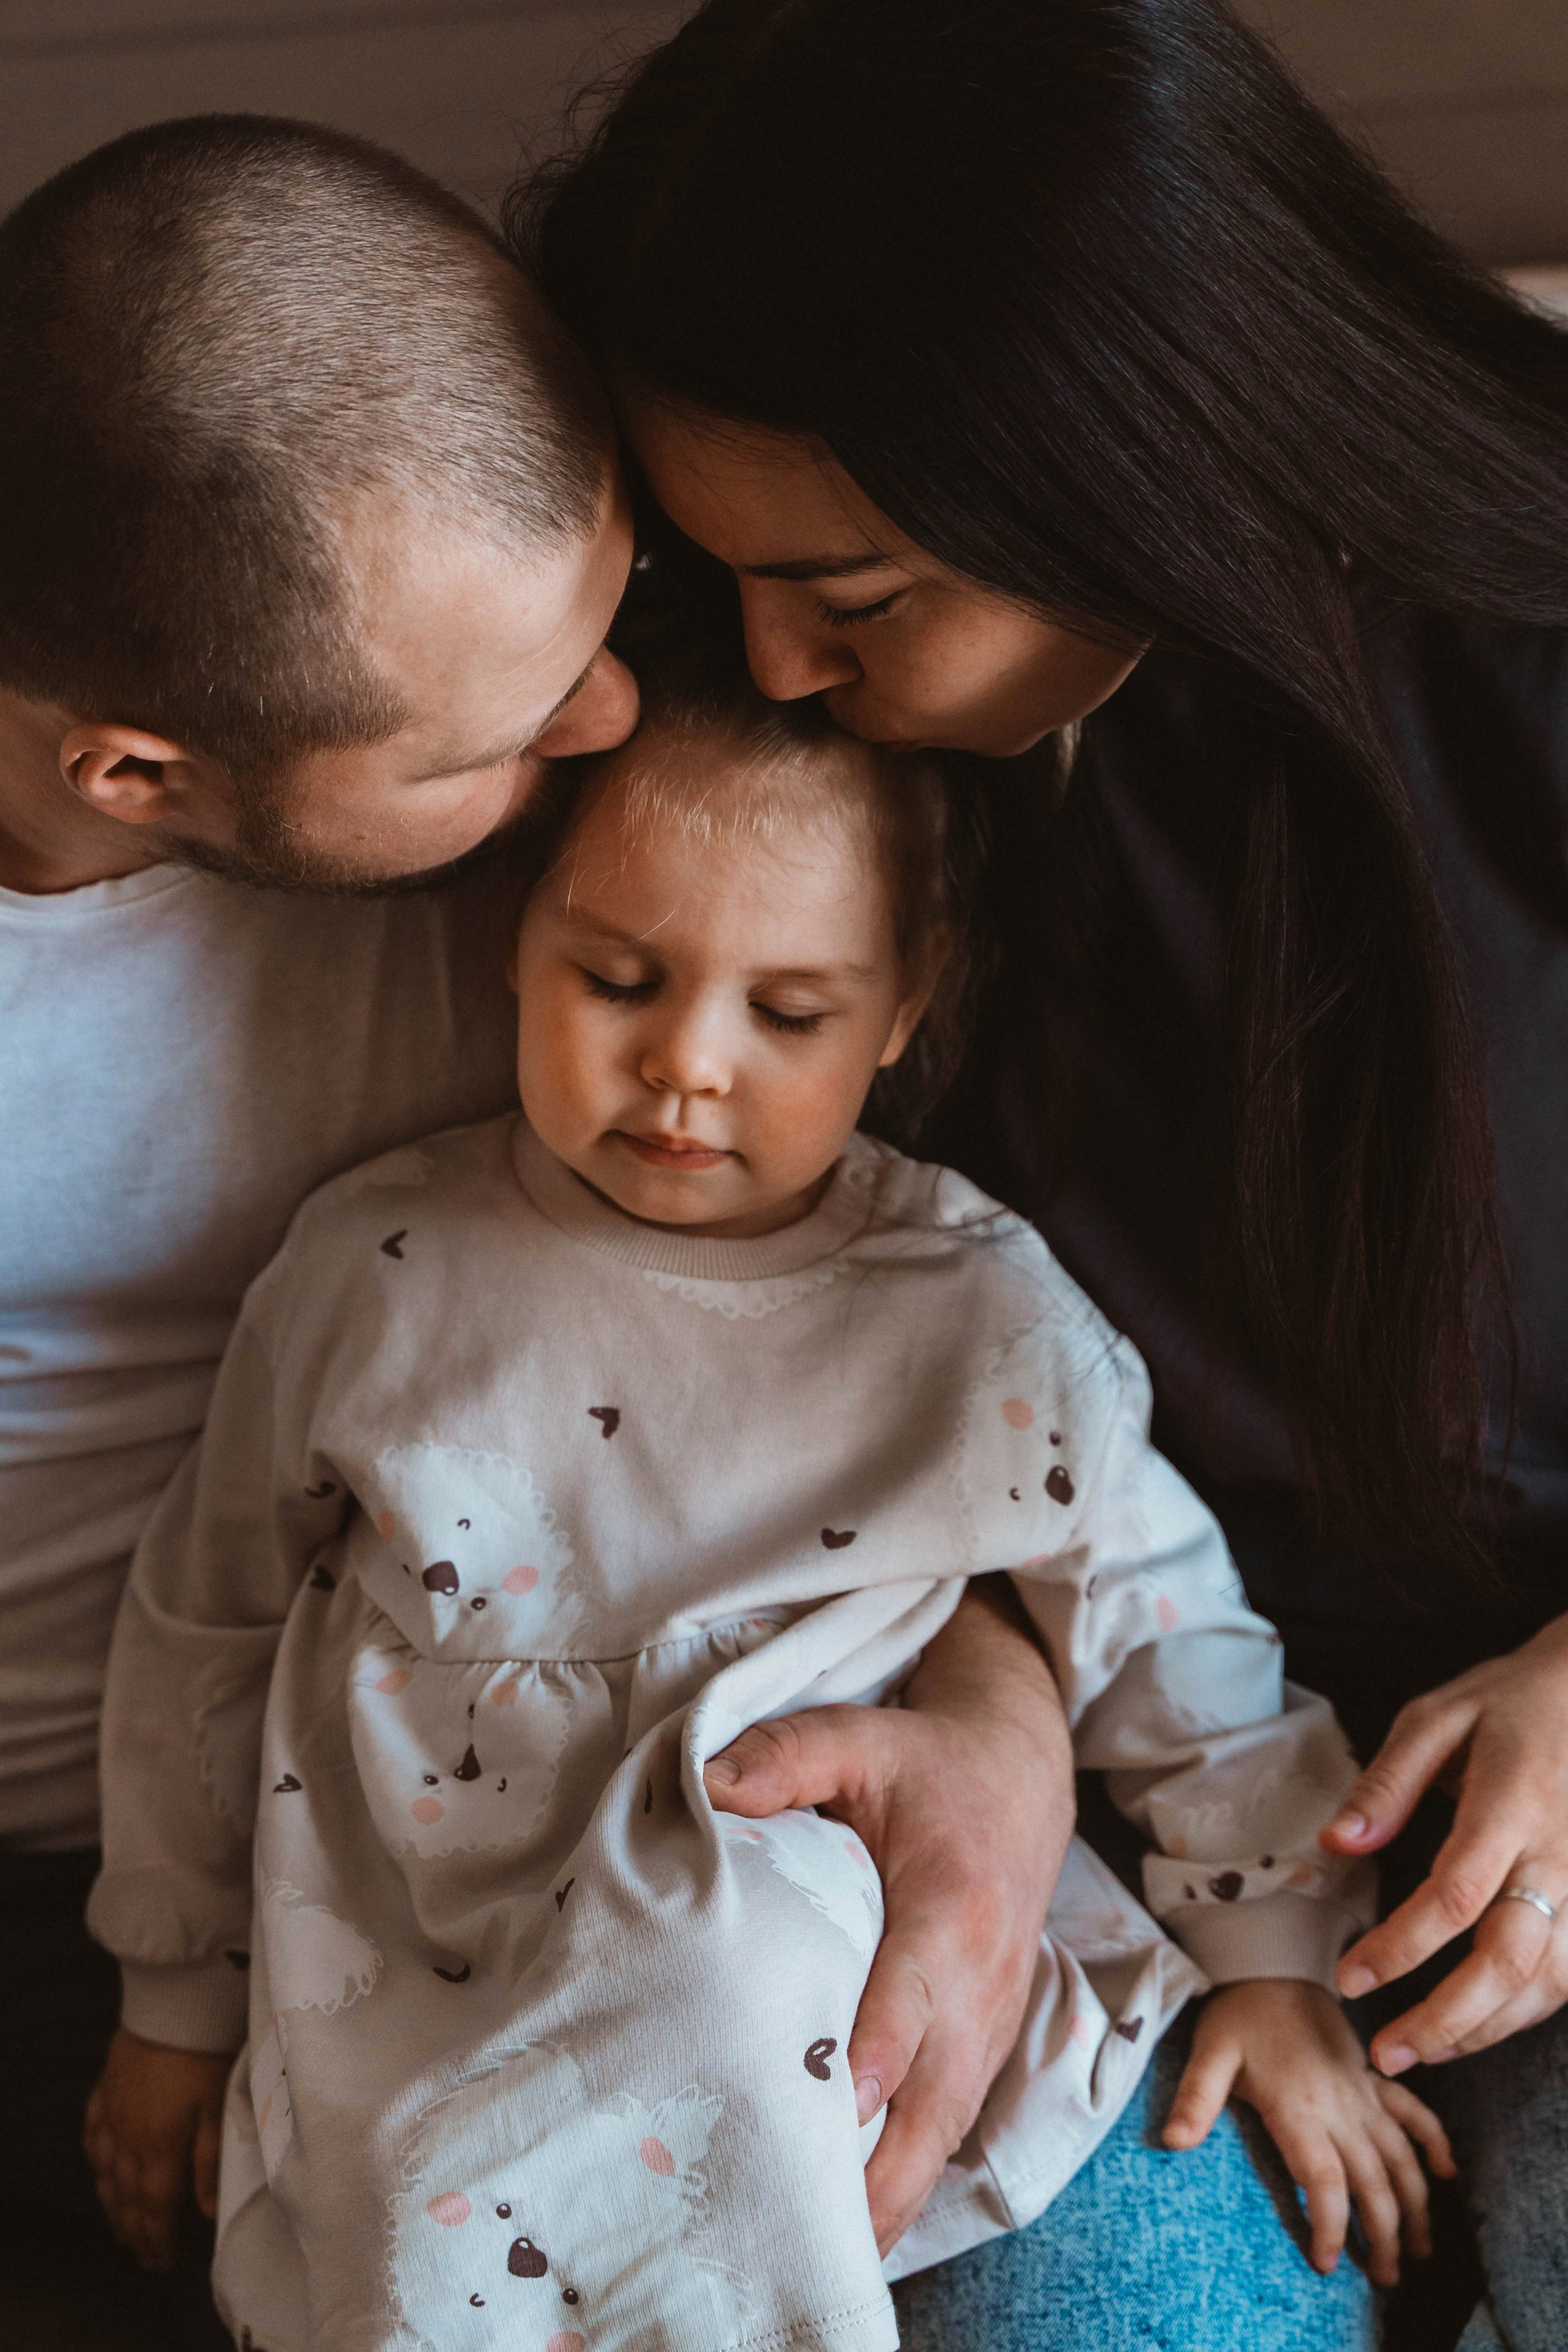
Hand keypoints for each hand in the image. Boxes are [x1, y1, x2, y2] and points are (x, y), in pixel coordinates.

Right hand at [83, 2025, 229, 2269]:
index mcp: (159, 2148)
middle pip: (126, 2199)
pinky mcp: (104, 2091)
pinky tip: (99, 2169)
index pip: (155, 2208)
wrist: (170, 2005)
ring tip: (121, 2230)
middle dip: (135, 2233)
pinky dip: (95, 2162)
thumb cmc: (204, 2055)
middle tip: (143, 2258)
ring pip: (105, 2175)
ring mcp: (111, 2115)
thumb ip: (211, 2161)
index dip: (157, 2240)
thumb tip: (206, 2212)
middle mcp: (128, 2140)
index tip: (160, 2265)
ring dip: (112, 2207)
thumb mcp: (219, 2107)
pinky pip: (92, 2136)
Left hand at [703, 1576, 1073, 2255]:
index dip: (877, 2060)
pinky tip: (855, 2222)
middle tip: (805, 2235)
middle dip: (877, 2175)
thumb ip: (785, 1756)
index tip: (832, 2113)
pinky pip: (951, 2124)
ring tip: (819, 2259)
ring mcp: (993, 2019)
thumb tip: (706, 1785)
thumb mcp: (856, 1737)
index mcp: (951, 1907)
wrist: (1019, 1774)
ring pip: (947, 2130)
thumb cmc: (926, 1764)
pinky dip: (908, 2176)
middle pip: (937, 2100)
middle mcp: (983, 1980)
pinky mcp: (987, 2040)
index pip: (915, 1999)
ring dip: (891, 2196)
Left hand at [1162, 1980, 1453, 2284]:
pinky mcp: (1374, 2079)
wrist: (1272, 1962)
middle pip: (1372, 2181)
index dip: (1329, 2223)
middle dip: (1382, 2234)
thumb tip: (1173, 2142)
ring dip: (1415, 2204)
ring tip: (1420, 2250)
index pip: (1324, 2179)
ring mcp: (1363, 2092)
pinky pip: (1414, 2112)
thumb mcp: (1209, 2051)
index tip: (1326, 2263)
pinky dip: (1434, 2141)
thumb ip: (1196, 2098)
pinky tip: (1446, 2173)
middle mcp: (1340, 2105)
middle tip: (1384, 2279)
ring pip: (1401, 2157)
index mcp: (1299, 2106)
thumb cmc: (1237, 2013)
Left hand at [1320, 1610, 1567, 2073]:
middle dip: (1446, 2019)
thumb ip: (1387, 1782)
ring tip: (1422, 2053)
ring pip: (1547, 1982)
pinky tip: (1480, 2026)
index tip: (1350, 1977)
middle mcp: (1557, 1856)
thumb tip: (1337, 1844)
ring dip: (1484, 2029)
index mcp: (1510, 1804)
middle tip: (1385, 2054)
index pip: (1454, 1895)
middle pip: (1509, 1959)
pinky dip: (1525, 2013)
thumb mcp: (1436, 1717)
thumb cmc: (1506, 1701)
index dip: (1401, 1947)